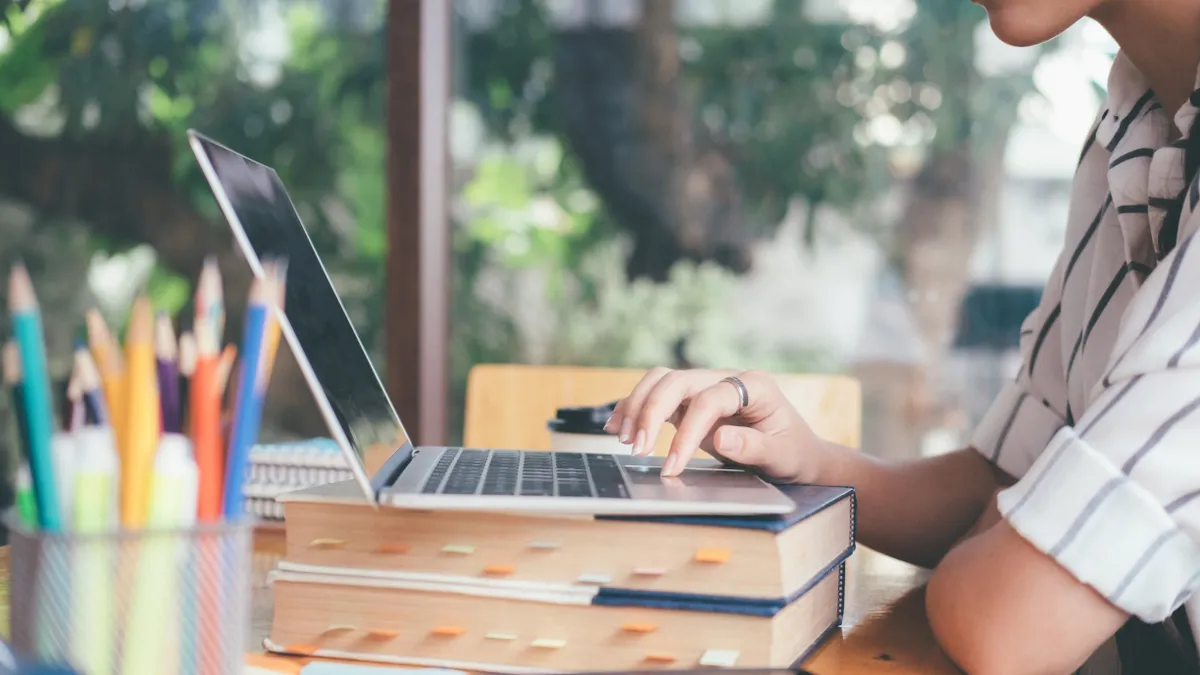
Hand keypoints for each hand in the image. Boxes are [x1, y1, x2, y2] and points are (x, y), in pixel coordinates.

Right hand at [605, 367, 827, 480]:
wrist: (797, 453)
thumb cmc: (792, 453)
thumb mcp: (781, 455)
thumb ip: (753, 447)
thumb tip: (721, 439)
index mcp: (753, 385)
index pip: (710, 399)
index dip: (687, 432)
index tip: (673, 465)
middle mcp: (726, 378)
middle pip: (677, 380)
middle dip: (651, 411)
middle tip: (639, 447)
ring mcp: (706, 387)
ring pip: (661, 381)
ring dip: (638, 406)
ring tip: (625, 439)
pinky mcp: (691, 401)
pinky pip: (658, 396)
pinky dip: (635, 408)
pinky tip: (618, 427)